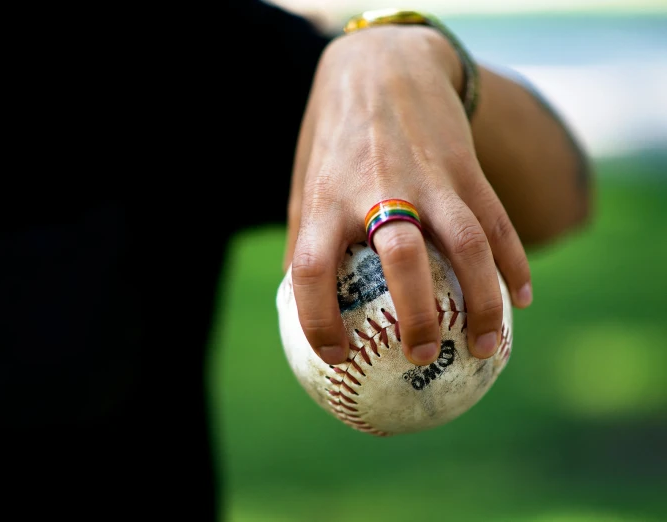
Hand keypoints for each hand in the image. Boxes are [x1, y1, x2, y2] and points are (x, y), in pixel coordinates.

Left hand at [283, 25, 532, 365]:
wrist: (381, 66)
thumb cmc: (335, 137)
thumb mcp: (307, 182)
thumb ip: (304, 237)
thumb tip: (298, 302)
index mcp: (327, 198)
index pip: (311, 268)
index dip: (318, 319)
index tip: (336, 358)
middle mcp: (378, 189)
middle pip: (401, 260)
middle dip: (417, 315)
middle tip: (420, 357)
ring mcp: (427, 177)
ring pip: (466, 245)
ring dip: (481, 300)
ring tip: (483, 346)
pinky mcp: (463, 167)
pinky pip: (495, 221)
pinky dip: (512, 262)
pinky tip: (521, 298)